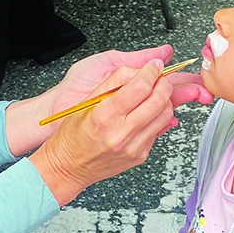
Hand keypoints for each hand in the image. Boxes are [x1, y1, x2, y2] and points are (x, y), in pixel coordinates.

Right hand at [28, 59, 195, 204]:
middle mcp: (121, 133)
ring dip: (165, 100)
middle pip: (158, 100)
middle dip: (164, 83)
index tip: (154, 65)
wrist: (68, 166)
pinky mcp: (140, 155)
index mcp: (105, 116)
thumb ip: (113, 84)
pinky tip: (146, 113)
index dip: (151, 71)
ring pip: (165, 116)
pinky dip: (157, 117)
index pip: (140, 87)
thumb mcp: (87, 103)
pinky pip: (158, 130)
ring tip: (155, 94)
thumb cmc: (72, 135)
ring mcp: (133, 147)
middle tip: (159, 77)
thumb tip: (138, 71)